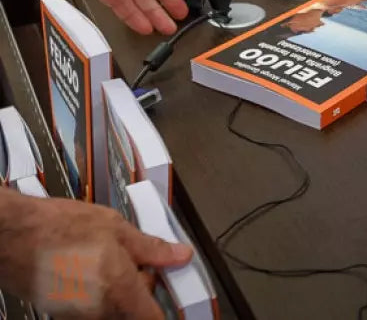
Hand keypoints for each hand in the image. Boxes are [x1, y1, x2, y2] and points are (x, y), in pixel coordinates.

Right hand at [0, 191, 192, 318]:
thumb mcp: (115, 227)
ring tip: (106, 259)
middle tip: (135, 261)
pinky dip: (95, 292)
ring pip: (110, 310)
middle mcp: (98, 311)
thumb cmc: (57, 227)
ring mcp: (75, 315)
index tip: (166, 288)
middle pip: (133, 313)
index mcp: (119, 290)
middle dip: (140, 290)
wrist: (10, 234)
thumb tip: (179, 255)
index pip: (153, 318)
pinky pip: (88, 309)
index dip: (163, 305)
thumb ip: (151, 247)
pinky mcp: (59, 313)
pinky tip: (87, 266)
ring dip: (116, 291)